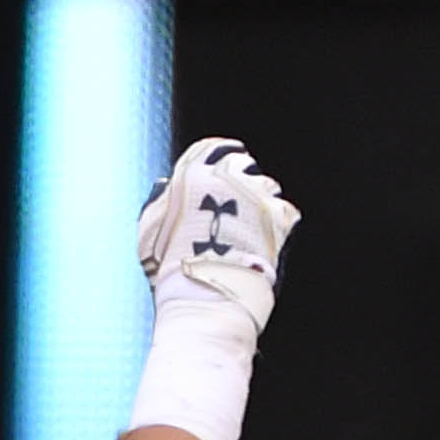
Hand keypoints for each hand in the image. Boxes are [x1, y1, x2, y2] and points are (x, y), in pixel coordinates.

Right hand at [136, 139, 291, 339]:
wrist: (205, 291)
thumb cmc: (172, 265)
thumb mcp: (152, 226)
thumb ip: (161, 199)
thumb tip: (166, 183)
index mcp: (191, 171)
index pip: (215, 149)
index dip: (223, 160)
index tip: (229, 171)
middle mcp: (225, 176)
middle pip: (244, 166)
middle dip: (244, 182)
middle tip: (240, 208)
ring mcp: (254, 195)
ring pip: (267, 186)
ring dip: (262, 202)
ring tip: (252, 229)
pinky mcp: (278, 217)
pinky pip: (286, 210)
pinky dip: (280, 223)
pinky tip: (268, 240)